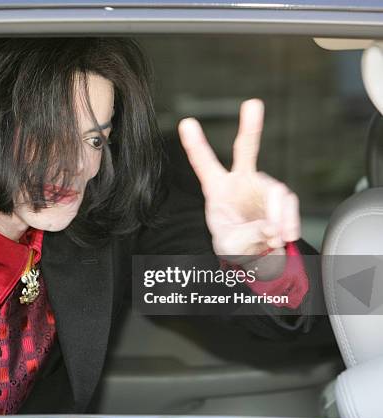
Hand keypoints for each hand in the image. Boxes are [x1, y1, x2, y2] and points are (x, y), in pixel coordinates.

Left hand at [177, 99, 299, 266]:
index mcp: (217, 188)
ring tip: (275, 234)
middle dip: (251, 127)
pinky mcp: (280, 200)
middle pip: (246, 150)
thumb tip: (271, 226)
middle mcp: (240, 182)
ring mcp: (262, 188)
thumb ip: (249, 233)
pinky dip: (289, 221)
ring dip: (278, 214)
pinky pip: (288, 206)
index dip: (196, 144)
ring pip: (276, 191)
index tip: (186, 124)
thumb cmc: (235, 243)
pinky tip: (284, 234)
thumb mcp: (231, 243)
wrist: (255, 255)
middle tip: (253, 105)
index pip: (204, 164)